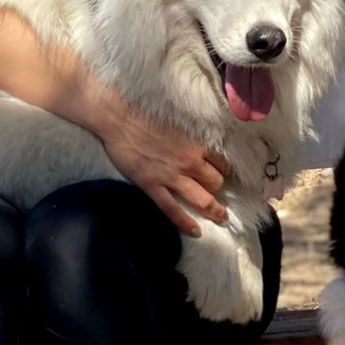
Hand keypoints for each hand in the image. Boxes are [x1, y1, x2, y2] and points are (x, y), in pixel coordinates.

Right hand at [95, 94, 230, 236]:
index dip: (225, 169)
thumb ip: (193, 134)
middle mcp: (189, 162)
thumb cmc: (147, 113)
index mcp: (196, 144)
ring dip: (214, 210)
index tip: (224, 174)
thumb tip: (202, 141)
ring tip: (221, 218)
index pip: (222, 162)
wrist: (120, 117)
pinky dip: (185, 223)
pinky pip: (173, 210)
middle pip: (215, 182)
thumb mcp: (180, 120)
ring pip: (201, 199)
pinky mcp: (152, 187)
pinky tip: (196, 232)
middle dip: (219, 188)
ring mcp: (171, 177)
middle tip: (220, 193)